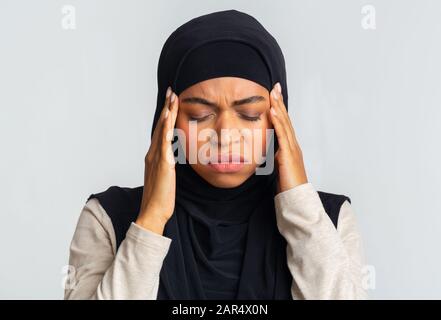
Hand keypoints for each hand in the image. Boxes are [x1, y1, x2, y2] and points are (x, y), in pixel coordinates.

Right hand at [136, 86, 178, 234]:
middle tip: (171, 92)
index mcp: (153, 157)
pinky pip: (164, 142)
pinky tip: (170, 118)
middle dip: (166, 108)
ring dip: (167, 113)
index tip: (170, 102)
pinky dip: (166, 128)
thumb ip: (166, 166)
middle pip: (160, 126)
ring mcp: (156, 158)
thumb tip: (172, 159)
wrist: (152, 212)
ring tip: (172, 98)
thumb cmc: (159, 198)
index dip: (165, 116)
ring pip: (161, 130)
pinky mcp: (163, 164)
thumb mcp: (164, 178)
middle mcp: (152, 154)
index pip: (161, 132)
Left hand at [268, 82, 307, 194]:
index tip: (274, 96)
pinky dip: (278, 122)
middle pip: (286, 119)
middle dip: (280, 102)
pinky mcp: (289, 154)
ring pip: (285, 124)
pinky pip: (282, 135)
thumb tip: (268, 151)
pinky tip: (273, 112)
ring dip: (279, 107)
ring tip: (273, 93)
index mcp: (290, 147)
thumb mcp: (279, 167)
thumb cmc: (287, 186)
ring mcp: (292, 149)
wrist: (296, 199)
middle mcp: (293, 145)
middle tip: (275, 87)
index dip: (279, 109)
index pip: (284, 124)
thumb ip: (275, 156)